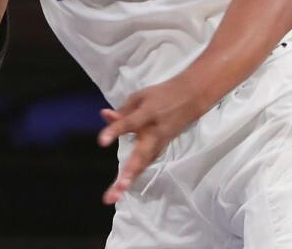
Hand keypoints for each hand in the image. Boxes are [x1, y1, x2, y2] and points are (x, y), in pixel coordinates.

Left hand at [96, 74, 205, 204]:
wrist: (190, 99)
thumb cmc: (161, 95)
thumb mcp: (140, 97)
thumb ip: (123, 111)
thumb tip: (104, 116)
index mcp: (148, 114)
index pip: (130, 123)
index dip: (115, 131)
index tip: (101, 142)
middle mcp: (155, 133)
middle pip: (141, 155)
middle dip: (129, 173)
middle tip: (118, 189)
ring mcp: (160, 144)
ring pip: (143, 165)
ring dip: (129, 180)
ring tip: (114, 196)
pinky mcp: (160, 150)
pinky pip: (145, 164)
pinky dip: (134, 176)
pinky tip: (120, 188)